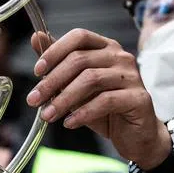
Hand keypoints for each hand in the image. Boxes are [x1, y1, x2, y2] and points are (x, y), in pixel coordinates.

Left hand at [26, 30, 169, 167]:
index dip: (56, 51)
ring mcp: (132, 76)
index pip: (80, 36)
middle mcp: (121, 57)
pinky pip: (105, 101)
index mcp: (106, 48)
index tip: (37, 70)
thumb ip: (59, 63)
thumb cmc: (106, 109)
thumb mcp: (77, 86)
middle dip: (52, 81)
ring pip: (91, 79)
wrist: (135, 135)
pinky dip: (83, 112)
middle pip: (81, 59)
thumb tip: (37, 37)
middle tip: (34, 100)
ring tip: (48, 115)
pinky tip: (70, 123)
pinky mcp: (139, 97)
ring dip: (64, 99)